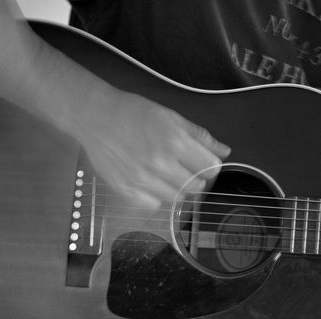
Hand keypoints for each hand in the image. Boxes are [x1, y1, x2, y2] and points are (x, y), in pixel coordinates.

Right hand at [72, 88, 230, 208]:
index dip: (209, 165)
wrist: (96, 116)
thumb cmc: (134, 113)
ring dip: (175, 187)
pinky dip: (155, 196)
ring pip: (176, 198)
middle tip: (182, 167)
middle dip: (194, 177)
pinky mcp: (127, 190)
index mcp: (175, 142)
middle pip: (195, 186)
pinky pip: (153, 205)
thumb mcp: (172, 117)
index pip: (210, 168)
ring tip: (164, 172)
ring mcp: (142, 180)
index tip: (202, 162)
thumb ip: (200, 136)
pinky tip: (149, 181)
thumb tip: (224, 151)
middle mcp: (160, 163)